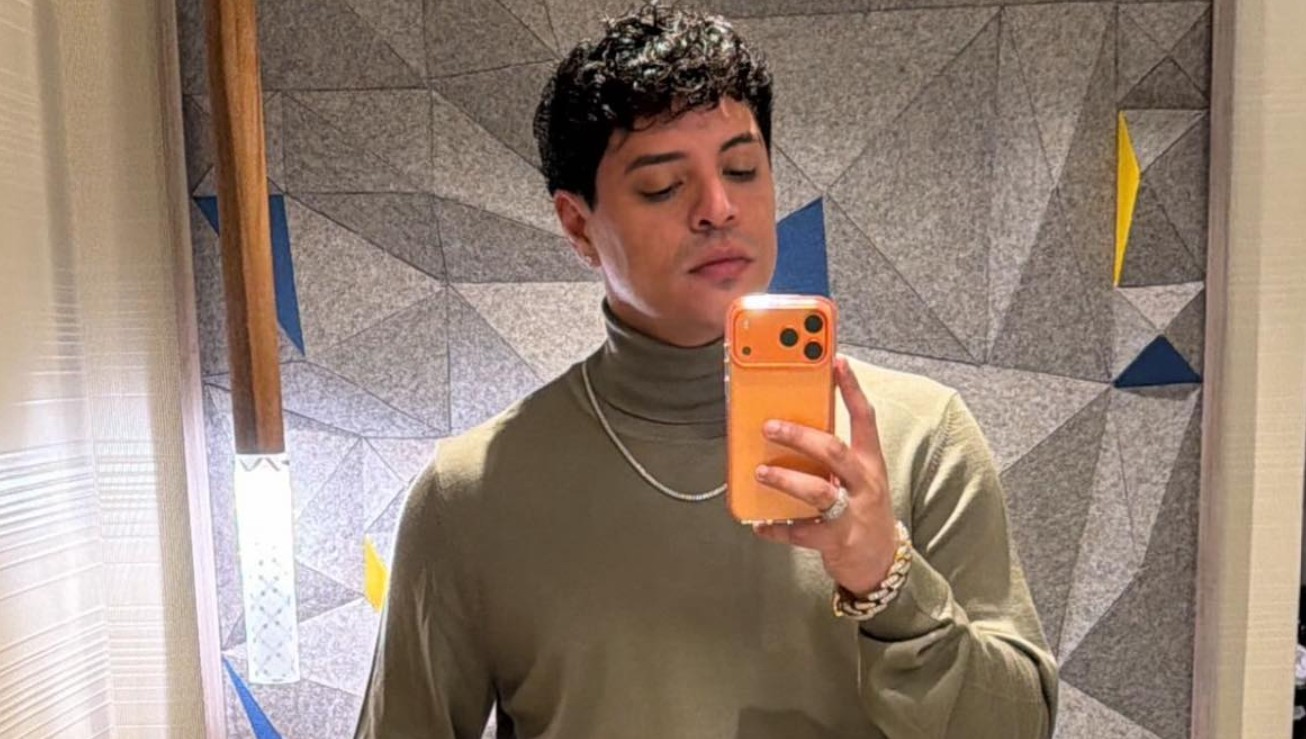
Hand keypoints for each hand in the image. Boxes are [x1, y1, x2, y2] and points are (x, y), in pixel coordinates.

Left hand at [752, 356, 898, 596]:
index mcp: (870, 462)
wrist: (882, 562)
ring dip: (786, 479)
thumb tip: (792, 429)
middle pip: (834, 452)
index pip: (865, 418)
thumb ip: (833, 457)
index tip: (837, 362)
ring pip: (818, 491)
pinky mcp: (837, 540)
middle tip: (770, 427)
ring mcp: (852, 513)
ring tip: (761, 471)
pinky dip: (778, 528)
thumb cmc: (862, 510)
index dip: (852, 389)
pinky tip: (760, 525)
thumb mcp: (858, 479)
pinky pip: (802, 532)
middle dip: (800, 436)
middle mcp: (864, 484)